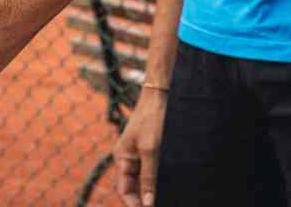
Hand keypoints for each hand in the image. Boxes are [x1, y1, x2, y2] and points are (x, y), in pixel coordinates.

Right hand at [113, 86, 167, 205]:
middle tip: (157, 206)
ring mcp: (139, 153)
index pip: (124, 190)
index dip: (133, 204)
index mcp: (122, 158)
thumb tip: (147, 203)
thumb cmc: (152, 118)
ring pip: (143, 179)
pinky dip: (157, 179)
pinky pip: (151, 170)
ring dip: (151, 190)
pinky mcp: (150, 148)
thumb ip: (149, 176)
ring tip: (164, 199)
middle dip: (142, 200)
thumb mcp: (150, 149)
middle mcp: (128, 158)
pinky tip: (168, 186)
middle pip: (132, 187)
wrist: (161, 95)